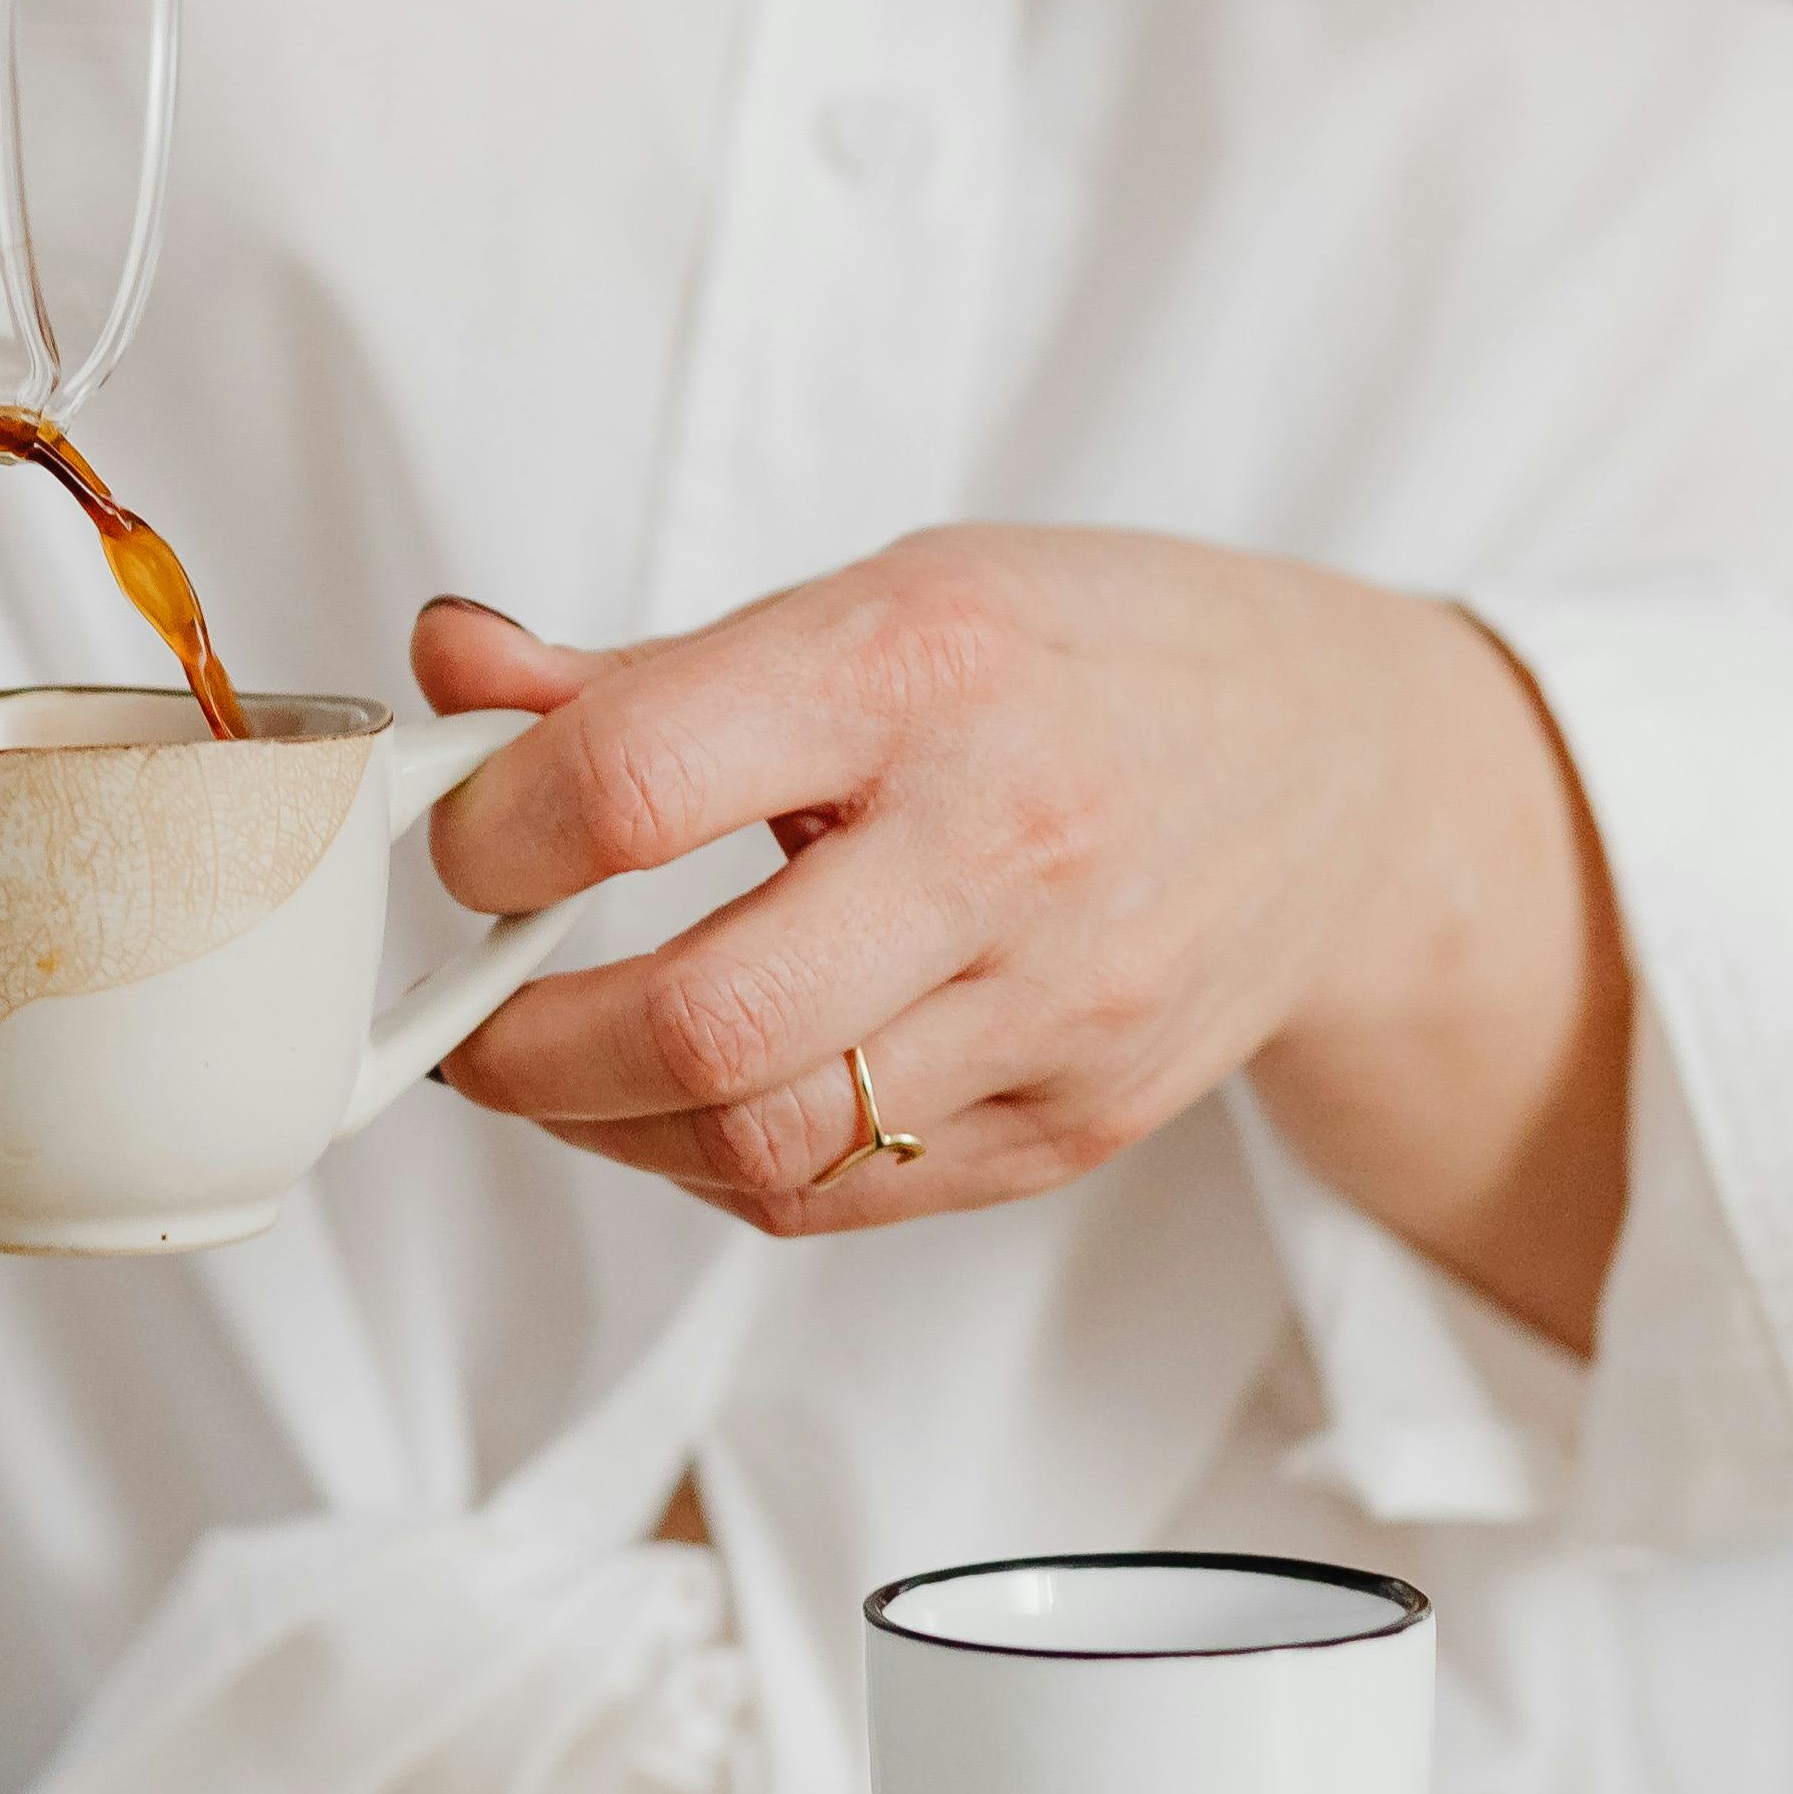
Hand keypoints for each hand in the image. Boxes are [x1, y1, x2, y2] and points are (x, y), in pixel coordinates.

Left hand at [413, 529, 1634, 1334]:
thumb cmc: (1089, 665)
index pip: (640, 779)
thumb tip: (447, 668)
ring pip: (763, 1141)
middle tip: (468, 1015)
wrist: (1345, 775)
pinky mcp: (1079, 1123)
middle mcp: (1004, 842)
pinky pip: (846, 1195)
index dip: (493, 833)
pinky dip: (721, 1167)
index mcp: (924, 665)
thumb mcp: (882, 598)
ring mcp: (1056, 1004)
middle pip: (699, 1020)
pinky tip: (686, 1106)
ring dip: (605, 1127)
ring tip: (556, 1067)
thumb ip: (648, 668)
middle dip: (522, 1044)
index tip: (463, 844)